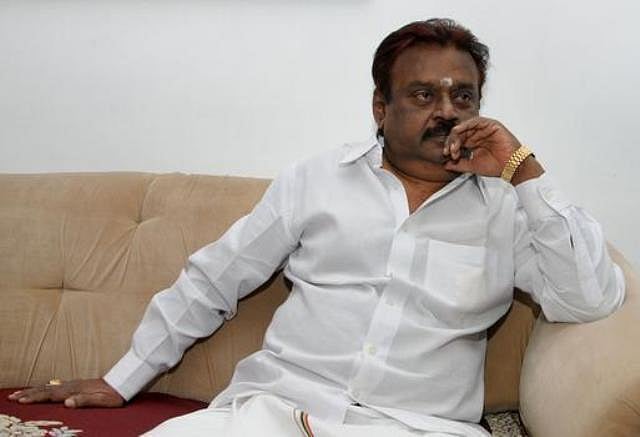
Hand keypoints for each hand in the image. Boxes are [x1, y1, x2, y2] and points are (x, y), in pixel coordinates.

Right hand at [7, 378, 124, 407]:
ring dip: (35, 390)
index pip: (51, 395)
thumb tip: (67, 403)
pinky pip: (57, 386)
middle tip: (12, 397)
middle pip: (47, 390)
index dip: (35, 398)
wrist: (124, 383)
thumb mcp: (100, 401)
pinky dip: (46, 388)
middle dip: (29, 393)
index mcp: (75, 390)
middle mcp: (72, 386)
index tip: (20, 401)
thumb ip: (83, 400)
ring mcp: (74, 384)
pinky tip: (43, 389)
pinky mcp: (78, 385)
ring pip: (50, 387)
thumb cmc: (113, 395)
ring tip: (21, 392)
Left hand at [442, 116, 520, 176]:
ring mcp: (484, 129)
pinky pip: (476, 121)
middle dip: (451, 142)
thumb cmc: (497, 166)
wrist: (512, 167)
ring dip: (457, 136)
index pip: (457, 141)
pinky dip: (465, 125)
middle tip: (449, 152)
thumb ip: (459, 164)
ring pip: (465, 127)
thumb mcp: (472, 166)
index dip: (450, 147)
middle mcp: (478, 135)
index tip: (446, 156)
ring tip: (454, 147)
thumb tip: (445, 165)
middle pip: (459, 133)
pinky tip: (459, 131)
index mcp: (473, 143)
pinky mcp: (491, 125)